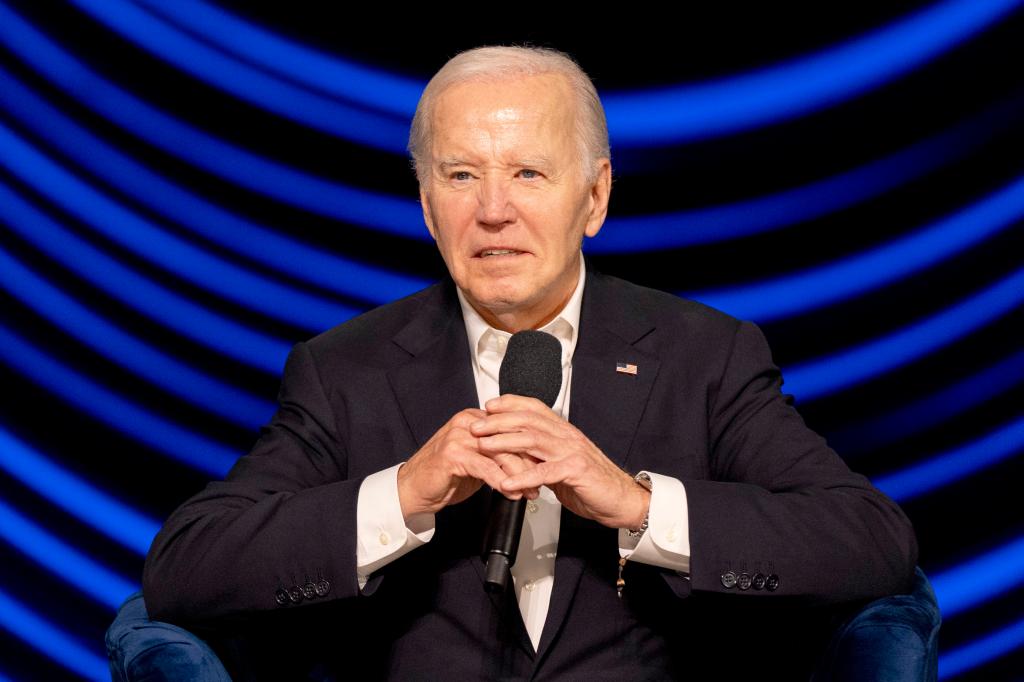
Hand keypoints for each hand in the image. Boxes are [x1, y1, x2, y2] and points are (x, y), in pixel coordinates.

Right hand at [396, 408, 537, 519]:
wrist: (413, 488)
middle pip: (509, 439)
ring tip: (531, 490)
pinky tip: (512, 494)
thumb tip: (528, 460)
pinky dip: (502, 482)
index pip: (511, 427)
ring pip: (500, 454)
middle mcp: (468, 423)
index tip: (546, 462)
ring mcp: (459, 437)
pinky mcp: (453, 454)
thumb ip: (497, 454)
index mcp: (475, 419)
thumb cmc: (444, 475)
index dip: (531, 447)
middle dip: (530, 462)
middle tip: (544, 479)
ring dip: (520, 475)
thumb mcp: (476, 460)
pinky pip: (486, 468)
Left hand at [470, 395, 649, 529]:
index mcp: (564, 432)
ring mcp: (572, 452)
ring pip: (533, 440)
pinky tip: (507, 483)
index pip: (534, 408)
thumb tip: (516, 452)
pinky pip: (545, 473)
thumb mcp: (561, 463)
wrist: (621, 499)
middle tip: (476, 426)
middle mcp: (567, 437)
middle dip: (498, 422)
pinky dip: (523, 477)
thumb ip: (541, 455)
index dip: (510, 403)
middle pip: (528, 420)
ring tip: (483, 447)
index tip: (489, 406)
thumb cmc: (592, 483)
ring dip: (504, 442)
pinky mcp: (576, 472)